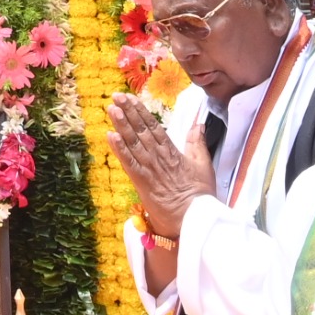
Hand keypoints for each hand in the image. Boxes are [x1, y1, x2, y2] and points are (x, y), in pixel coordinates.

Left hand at [107, 93, 209, 237]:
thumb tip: (199, 124)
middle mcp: (159, 156)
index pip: (154, 127)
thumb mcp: (203, 165)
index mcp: (172, 152)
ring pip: (133, 142)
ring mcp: (150, 168)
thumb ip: (198, 143)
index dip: (141, 112)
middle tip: (116, 96)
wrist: (195, 218)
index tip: (131, 98)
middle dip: (128, 112)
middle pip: (141, 130)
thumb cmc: (199, 195)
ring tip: (112, 109)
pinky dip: (120, 149)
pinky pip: (129, 162)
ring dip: (122, 125)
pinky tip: (111, 136)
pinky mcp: (143, 181)